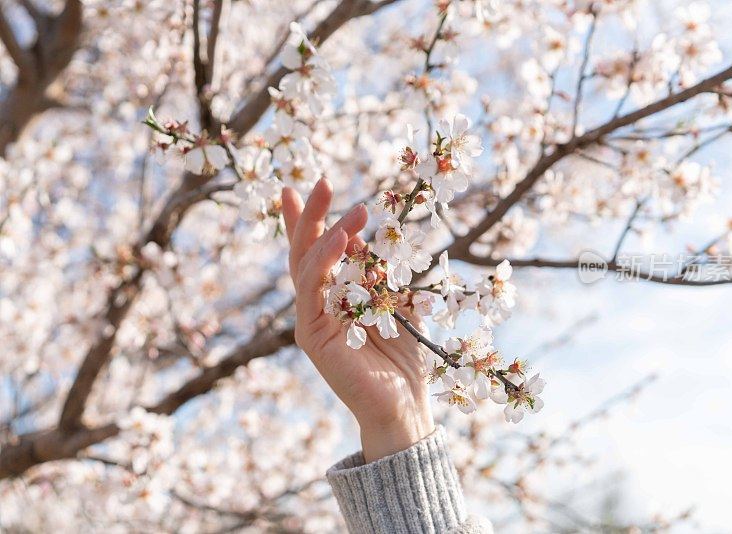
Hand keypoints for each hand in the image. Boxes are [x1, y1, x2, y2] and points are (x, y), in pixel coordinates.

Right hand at [282, 179, 434, 461]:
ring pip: (307, 266)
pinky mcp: (311, 335)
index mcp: (334, 295)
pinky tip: (343, 240)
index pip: (316, 250)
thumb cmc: (403, 355)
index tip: (305, 187)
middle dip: (311, 215)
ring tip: (353, 209)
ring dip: (327, 233)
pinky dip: (324, 263)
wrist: (403, 403)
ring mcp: (310, 319)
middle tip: (322, 181)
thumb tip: (366, 239)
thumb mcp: (396, 301)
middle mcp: (316, 304)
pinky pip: (312, 292)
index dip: (309, 219)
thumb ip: (379, 273)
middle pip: (304, 251)